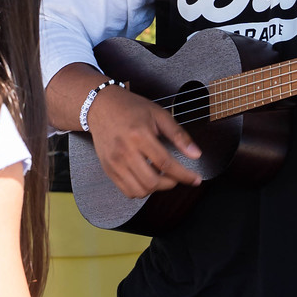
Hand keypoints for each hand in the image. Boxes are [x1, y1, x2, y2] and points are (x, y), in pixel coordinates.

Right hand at [87, 86, 201, 198]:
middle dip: (170, 183)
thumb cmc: (130, 108)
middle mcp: (125, 151)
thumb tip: (195, 153)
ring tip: (160, 175)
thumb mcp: (159, 115)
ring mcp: (114, 162)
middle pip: (152, 182)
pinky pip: (127, 191)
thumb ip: (178, 135)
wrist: (101, 106)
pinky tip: (146, 176)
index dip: (184, 175)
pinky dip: (141, 189)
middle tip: (176, 176)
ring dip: (155, 188)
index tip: (195, 179)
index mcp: (139, 135)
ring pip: (139, 190)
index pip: (166, 163)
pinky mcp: (108, 169)